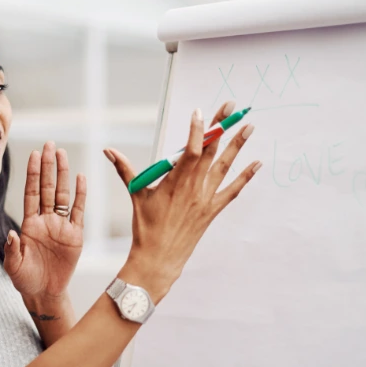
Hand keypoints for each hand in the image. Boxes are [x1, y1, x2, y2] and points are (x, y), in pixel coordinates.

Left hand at [4, 142, 86, 301]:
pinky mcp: (75, 236)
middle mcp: (45, 220)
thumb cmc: (26, 279)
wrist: (44, 292)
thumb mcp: (13, 266)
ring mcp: (61, 226)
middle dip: (48, 166)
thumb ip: (11, 250)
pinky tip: (80, 177)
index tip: (34, 155)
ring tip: (62, 154)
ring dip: (63, 174)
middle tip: (49, 144)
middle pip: (48, 187)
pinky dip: (80, 195)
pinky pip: (78, 211)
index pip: (32, 193)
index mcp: (29, 224)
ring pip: (63, 195)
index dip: (33, 174)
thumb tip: (12, 234)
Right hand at [106, 100, 259, 300]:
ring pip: (225, 167)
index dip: (197, 130)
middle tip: (232, 108)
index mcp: (174, 182)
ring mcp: (205, 199)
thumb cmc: (146, 228)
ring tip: (249, 127)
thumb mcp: (136, 195)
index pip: (190, 150)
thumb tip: (108, 151)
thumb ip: (125, 169)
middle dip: (221, 127)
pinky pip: (233, 191)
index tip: (200, 112)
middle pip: (210, 151)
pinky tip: (257, 164)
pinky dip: (245, 177)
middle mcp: (193, 188)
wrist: (159, 258)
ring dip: (238, 146)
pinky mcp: (212, 210)